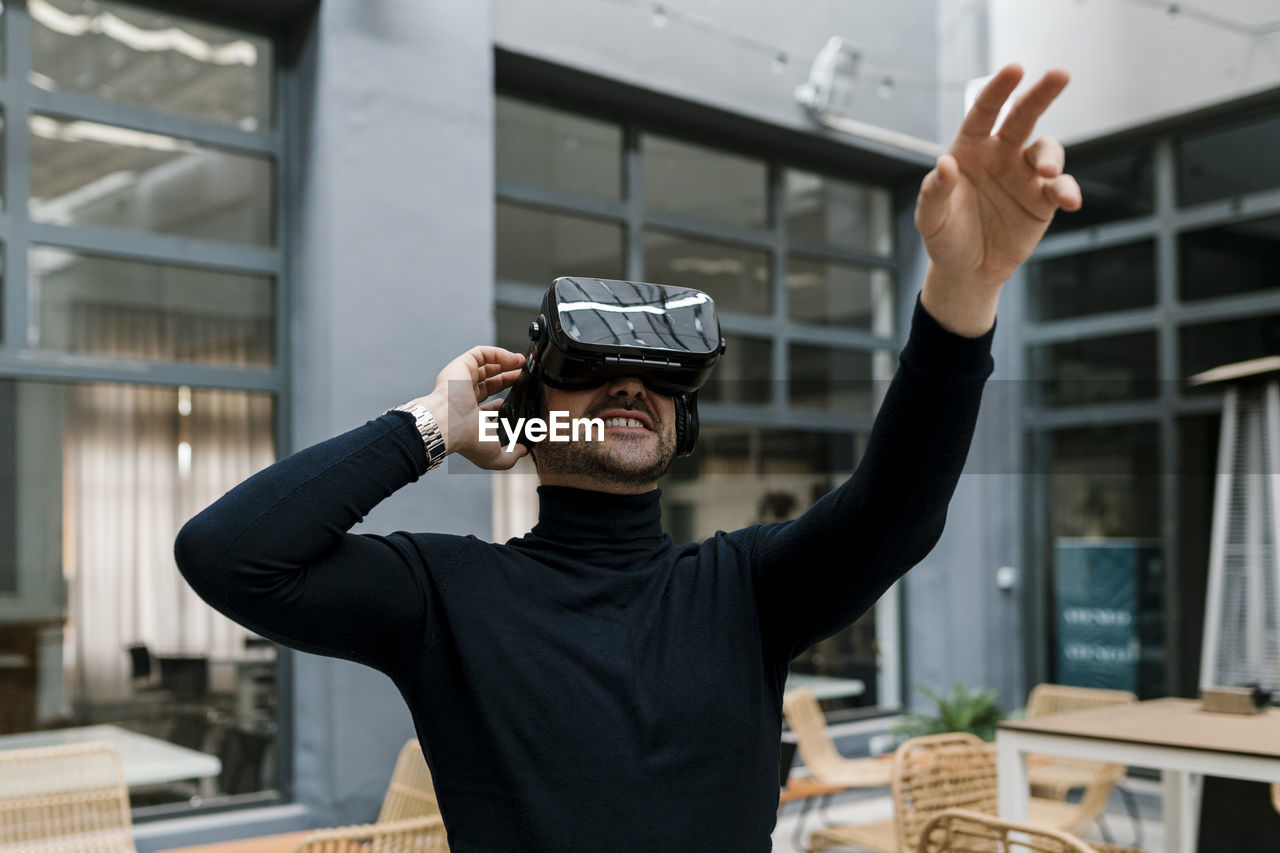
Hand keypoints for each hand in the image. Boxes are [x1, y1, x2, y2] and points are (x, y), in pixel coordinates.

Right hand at [410, 346, 528, 470]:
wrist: (449, 424)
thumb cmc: (466, 440)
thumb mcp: (494, 456)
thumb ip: (511, 456)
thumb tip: (522, 451)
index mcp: (469, 416)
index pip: (488, 405)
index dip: (506, 401)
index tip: (521, 398)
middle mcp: (464, 396)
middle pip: (490, 382)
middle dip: (510, 379)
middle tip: (526, 378)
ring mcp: (462, 380)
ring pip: (487, 366)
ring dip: (507, 364)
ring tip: (524, 364)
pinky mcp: (461, 366)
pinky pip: (481, 353)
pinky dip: (499, 353)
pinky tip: (514, 359)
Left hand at [915, 64, 1081, 335]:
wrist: (967, 270)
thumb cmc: (945, 237)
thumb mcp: (931, 219)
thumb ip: (935, 192)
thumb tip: (945, 165)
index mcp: (970, 150)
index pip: (985, 112)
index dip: (999, 90)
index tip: (1015, 69)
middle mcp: (1001, 155)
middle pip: (1024, 116)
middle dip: (1042, 94)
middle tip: (1059, 74)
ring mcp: (1024, 175)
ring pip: (1047, 150)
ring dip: (1051, 156)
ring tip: (1046, 174)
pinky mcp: (1042, 200)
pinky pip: (1060, 188)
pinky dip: (1067, 190)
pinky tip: (1069, 201)